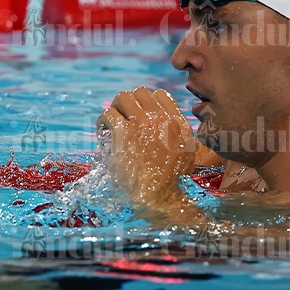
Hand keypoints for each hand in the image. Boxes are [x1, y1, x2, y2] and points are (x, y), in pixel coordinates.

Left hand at [98, 88, 195, 207]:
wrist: (159, 197)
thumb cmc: (170, 182)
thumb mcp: (187, 155)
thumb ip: (182, 137)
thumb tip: (169, 124)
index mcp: (178, 123)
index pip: (159, 95)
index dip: (145, 102)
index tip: (137, 115)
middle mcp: (161, 119)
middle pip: (139, 92)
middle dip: (127, 103)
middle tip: (121, 118)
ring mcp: (142, 124)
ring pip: (122, 97)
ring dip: (114, 108)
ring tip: (110, 125)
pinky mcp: (123, 132)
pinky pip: (108, 114)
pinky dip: (102, 122)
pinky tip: (103, 133)